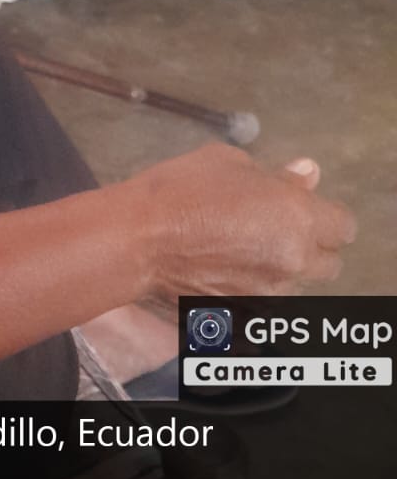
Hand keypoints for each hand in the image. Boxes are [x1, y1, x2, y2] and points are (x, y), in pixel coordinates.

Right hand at [126, 144, 355, 301]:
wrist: (136, 239)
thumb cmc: (181, 188)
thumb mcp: (229, 163)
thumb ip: (276, 176)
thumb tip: (307, 175)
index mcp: (298, 219)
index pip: (343, 227)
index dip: (324, 215)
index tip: (300, 208)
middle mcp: (293, 262)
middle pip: (329, 263)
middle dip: (310, 247)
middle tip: (274, 231)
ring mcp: (269, 294)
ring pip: (294, 285)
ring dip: (279, 270)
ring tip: (239, 254)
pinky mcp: (244, 315)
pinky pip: (262, 305)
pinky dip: (251, 292)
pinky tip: (222, 274)